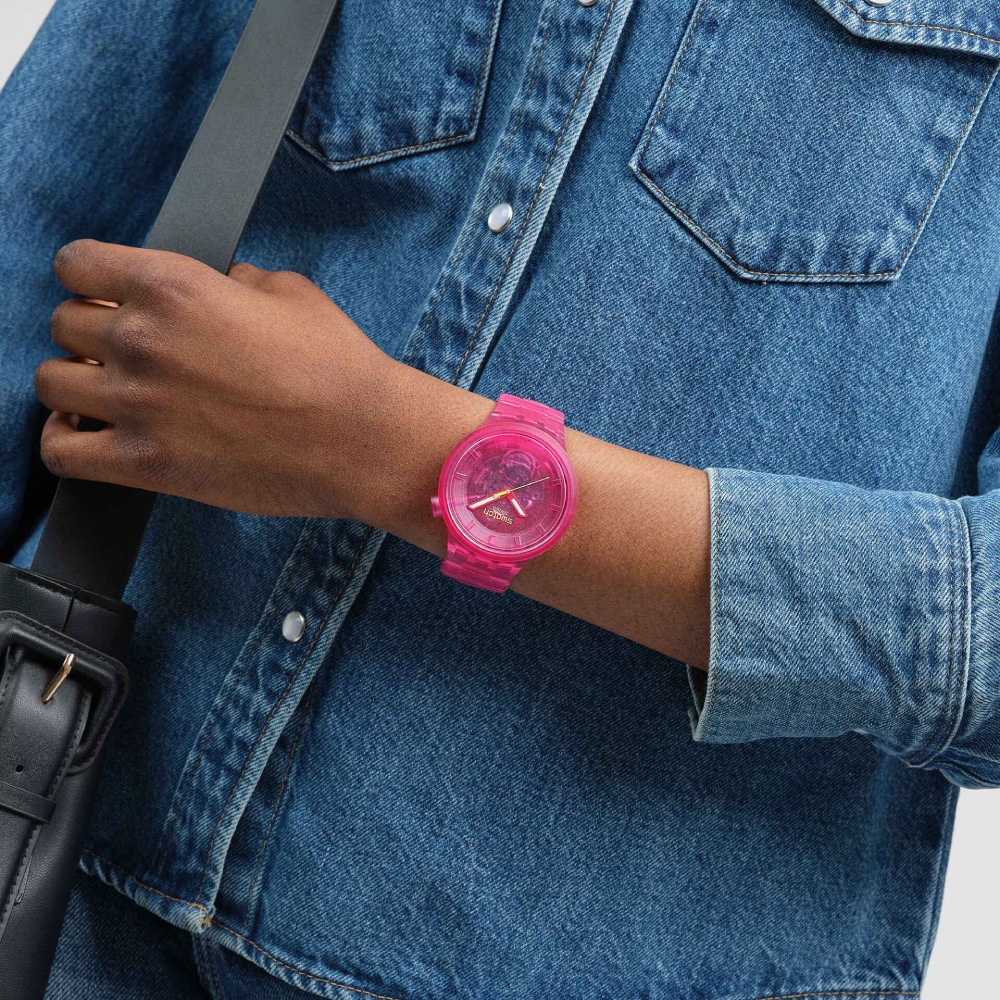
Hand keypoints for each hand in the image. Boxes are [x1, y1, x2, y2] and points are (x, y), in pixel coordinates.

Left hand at [35, 239, 404, 517]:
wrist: (364, 439)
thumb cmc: (337, 366)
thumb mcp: (290, 292)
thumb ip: (234, 281)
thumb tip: (220, 285)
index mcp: (173, 285)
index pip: (75, 264)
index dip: (89, 279)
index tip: (105, 296)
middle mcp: (143, 339)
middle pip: (62, 324)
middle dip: (90, 334)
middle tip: (126, 353)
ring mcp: (138, 404)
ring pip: (50, 383)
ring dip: (76, 386)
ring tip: (108, 395)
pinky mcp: (145, 464)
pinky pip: (60, 453)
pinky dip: (64, 442)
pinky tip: (89, 435)